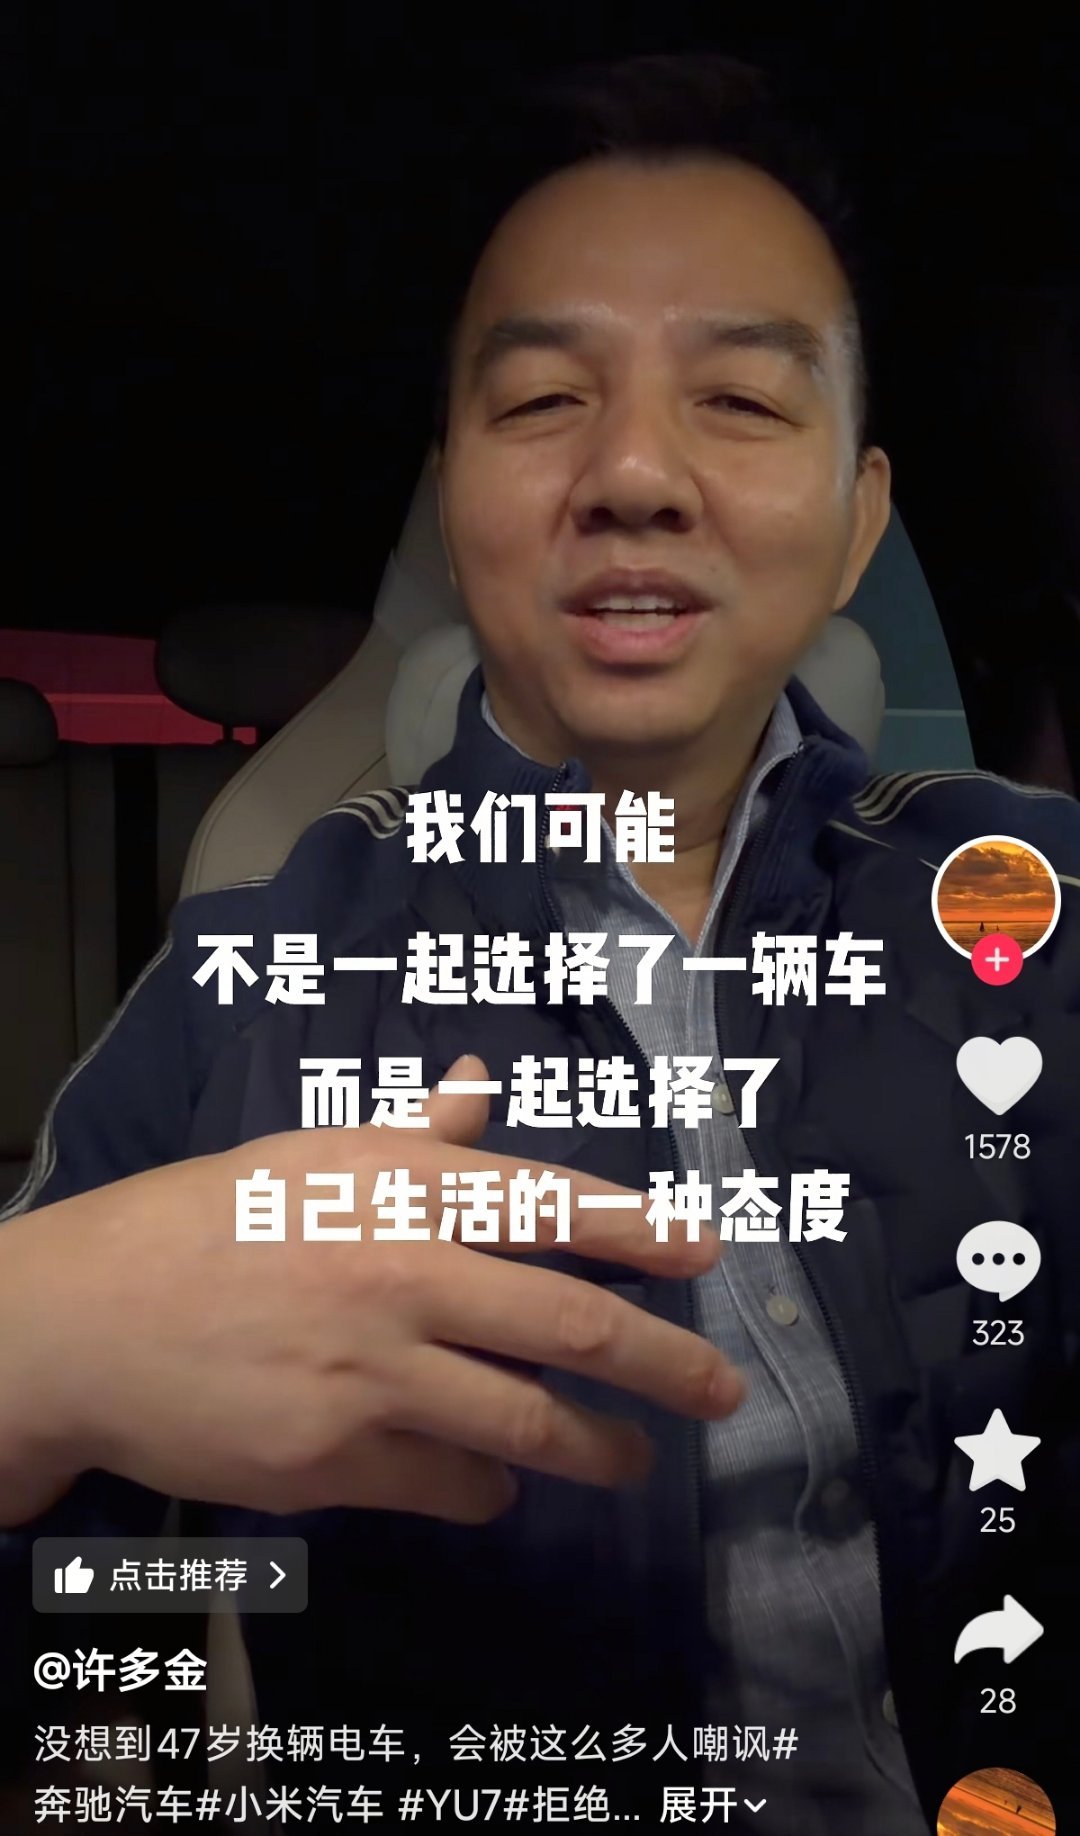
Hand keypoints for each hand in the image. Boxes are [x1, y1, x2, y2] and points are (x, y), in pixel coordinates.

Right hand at [1, 1057, 742, 1525]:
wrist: (93, 1318)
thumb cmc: (212, 1220)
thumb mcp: (312, 1156)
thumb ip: (413, 1136)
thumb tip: (480, 1085)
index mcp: (401, 1190)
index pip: (553, 1205)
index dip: (642, 1232)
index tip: (707, 1254)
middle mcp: (403, 1275)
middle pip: (570, 1324)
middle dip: (665, 1361)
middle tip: (721, 1389)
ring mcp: (373, 1374)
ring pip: (526, 1423)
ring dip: (597, 1449)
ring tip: (633, 1460)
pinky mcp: (338, 1460)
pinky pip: (450, 1484)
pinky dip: (489, 1489)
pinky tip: (498, 1485)